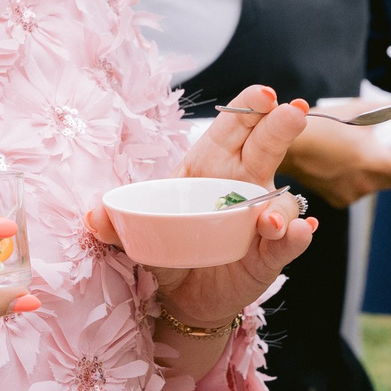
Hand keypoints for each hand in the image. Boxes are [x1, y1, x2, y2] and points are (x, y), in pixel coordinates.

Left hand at [86, 85, 314, 332]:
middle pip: (266, 148)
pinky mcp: (270, 254)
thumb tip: (92, 215)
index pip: (233, 128)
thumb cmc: (167, 248)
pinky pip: (289, 242)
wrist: (183, 296)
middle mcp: (242, 184)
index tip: (262, 94)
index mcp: (210, 166)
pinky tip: (298, 232)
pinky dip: (296, 237)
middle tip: (292, 112)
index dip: (247, 108)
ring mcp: (260, 218)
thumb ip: (115, 224)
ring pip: (282, 199)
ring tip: (271, 221)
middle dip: (280, 128)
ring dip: (281, 205)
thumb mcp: (137, 233)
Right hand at [282, 112, 390, 205]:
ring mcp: (352, 194)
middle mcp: (367, 184)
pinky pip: (360, 187)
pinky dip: (361, 175)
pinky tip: (347, 161)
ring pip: (379, 183)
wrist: (283, 146)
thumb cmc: (318, 126)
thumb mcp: (357, 111)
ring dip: (381, 170)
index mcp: (376, 163)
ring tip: (368, 150)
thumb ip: (384, 111)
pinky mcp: (339, 198)